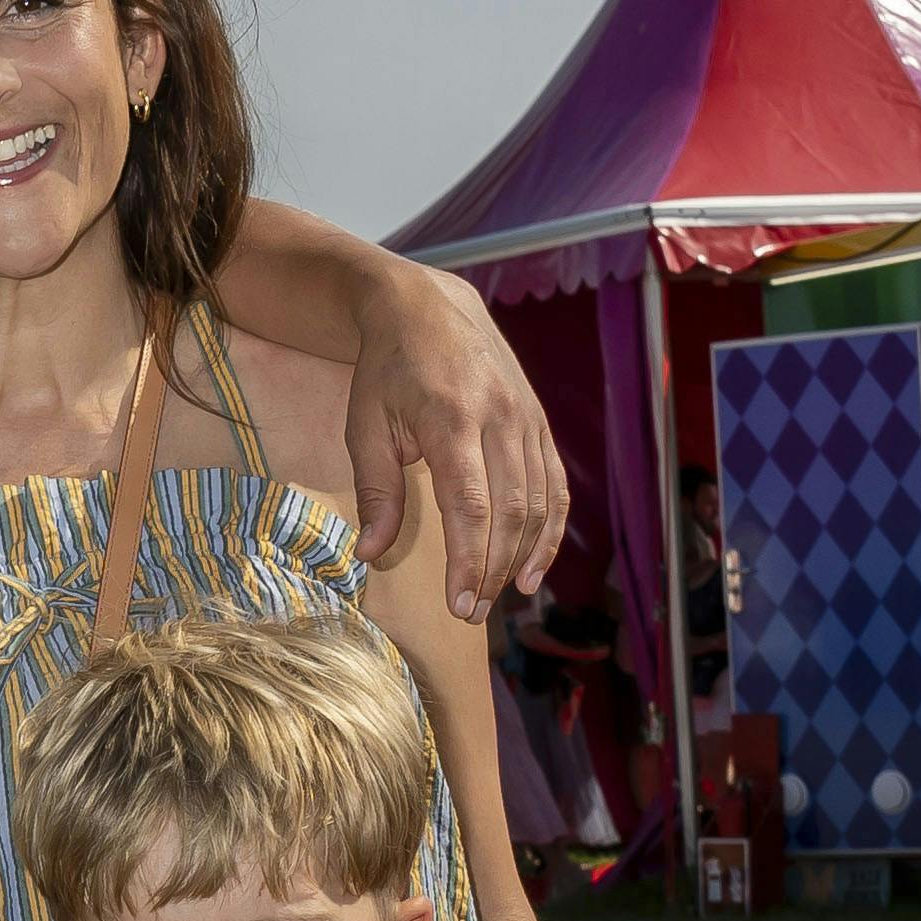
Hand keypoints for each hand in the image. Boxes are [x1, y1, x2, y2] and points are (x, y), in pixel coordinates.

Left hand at [342, 258, 567, 618]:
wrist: (426, 307)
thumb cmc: (387, 371)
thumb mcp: (365, 426)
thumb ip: (375, 491)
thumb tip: (371, 552)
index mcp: (451, 418)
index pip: (470, 506)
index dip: (469, 562)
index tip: (459, 606)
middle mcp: (499, 417)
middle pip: (511, 511)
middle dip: (495, 569)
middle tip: (472, 613)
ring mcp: (526, 417)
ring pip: (538, 502)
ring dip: (522, 557)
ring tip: (501, 597)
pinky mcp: (539, 421)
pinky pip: (555, 484)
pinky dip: (550, 530)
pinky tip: (534, 568)